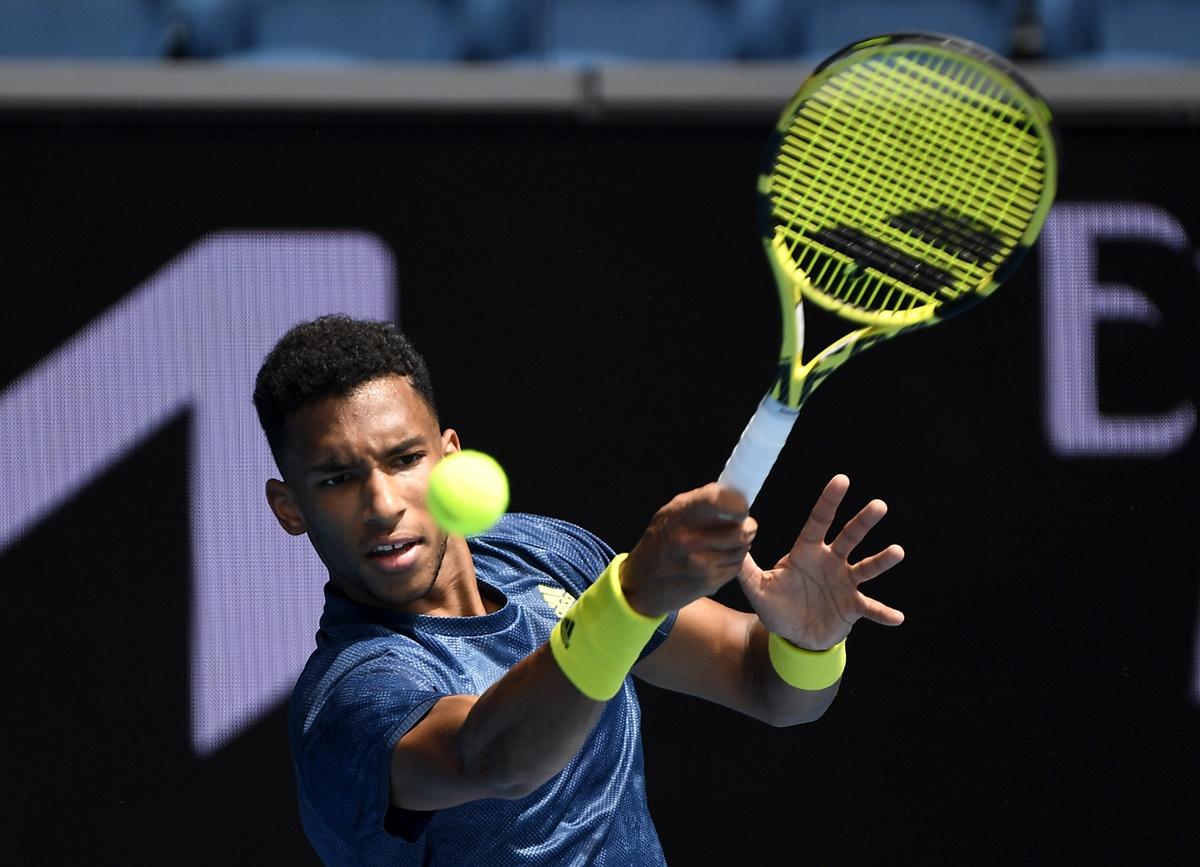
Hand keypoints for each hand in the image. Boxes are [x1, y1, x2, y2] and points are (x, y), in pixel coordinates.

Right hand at [621, 483, 756, 617]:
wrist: (642, 583)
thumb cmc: (659, 541)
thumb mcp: (670, 513)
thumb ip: (700, 503)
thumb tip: (734, 495)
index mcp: (679, 514)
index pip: (719, 502)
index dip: (738, 505)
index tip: (742, 508)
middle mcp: (689, 539)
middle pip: (740, 530)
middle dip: (747, 527)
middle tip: (744, 525)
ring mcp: (699, 564)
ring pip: (742, 549)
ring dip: (741, 545)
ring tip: (727, 542)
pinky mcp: (707, 583)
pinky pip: (736, 567)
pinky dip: (733, 562)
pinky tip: (719, 558)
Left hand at [739, 474, 903, 649]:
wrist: (794, 636)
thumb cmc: (777, 606)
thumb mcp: (757, 588)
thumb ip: (744, 566)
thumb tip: (730, 540)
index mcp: (807, 552)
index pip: (819, 521)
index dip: (829, 501)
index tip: (842, 480)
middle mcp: (830, 562)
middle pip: (849, 537)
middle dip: (863, 521)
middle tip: (878, 505)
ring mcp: (844, 583)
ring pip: (866, 567)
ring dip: (882, 560)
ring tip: (897, 551)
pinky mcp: (852, 607)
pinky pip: (870, 608)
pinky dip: (883, 612)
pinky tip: (897, 616)